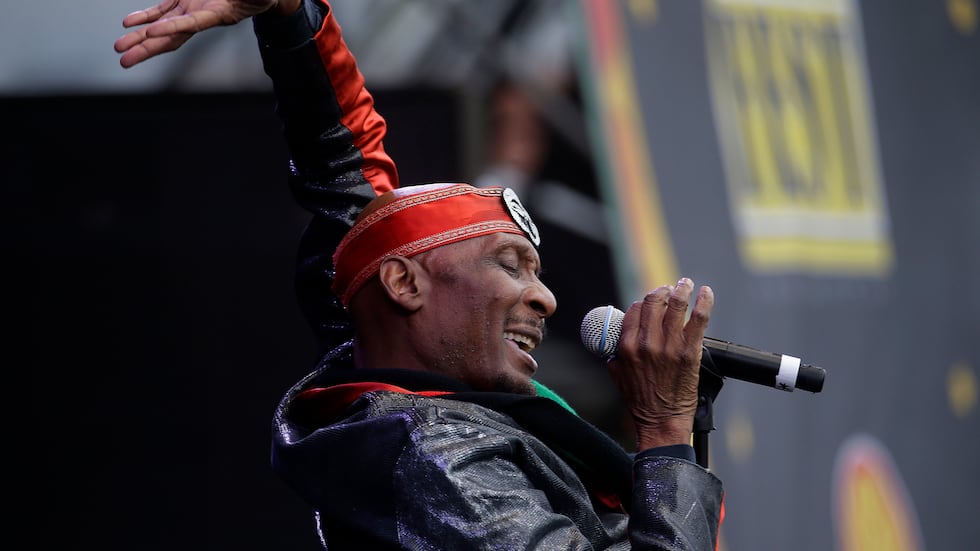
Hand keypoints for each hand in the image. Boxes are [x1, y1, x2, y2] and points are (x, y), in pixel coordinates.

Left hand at [114, 0, 300, 67]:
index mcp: (219, 13)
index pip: (192, 24)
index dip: (173, 29)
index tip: (152, 34)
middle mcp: (201, 16)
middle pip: (170, 37)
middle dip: (146, 49)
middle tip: (125, 61)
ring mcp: (190, 9)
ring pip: (161, 27)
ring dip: (139, 38)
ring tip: (119, 48)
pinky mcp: (184, 1)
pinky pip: (161, 12)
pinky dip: (144, 18)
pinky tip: (127, 25)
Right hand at [606, 278, 712, 450]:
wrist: (661, 422)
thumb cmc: (640, 403)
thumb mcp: (618, 376)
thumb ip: (616, 356)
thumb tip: (615, 344)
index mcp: (627, 347)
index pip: (636, 310)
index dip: (645, 302)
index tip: (653, 302)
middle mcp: (647, 343)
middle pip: (654, 302)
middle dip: (662, 291)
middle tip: (669, 288)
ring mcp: (669, 346)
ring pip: (676, 305)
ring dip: (682, 289)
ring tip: (686, 284)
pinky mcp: (689, 352)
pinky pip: (698, 318)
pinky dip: (703, 302)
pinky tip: (705, 292)